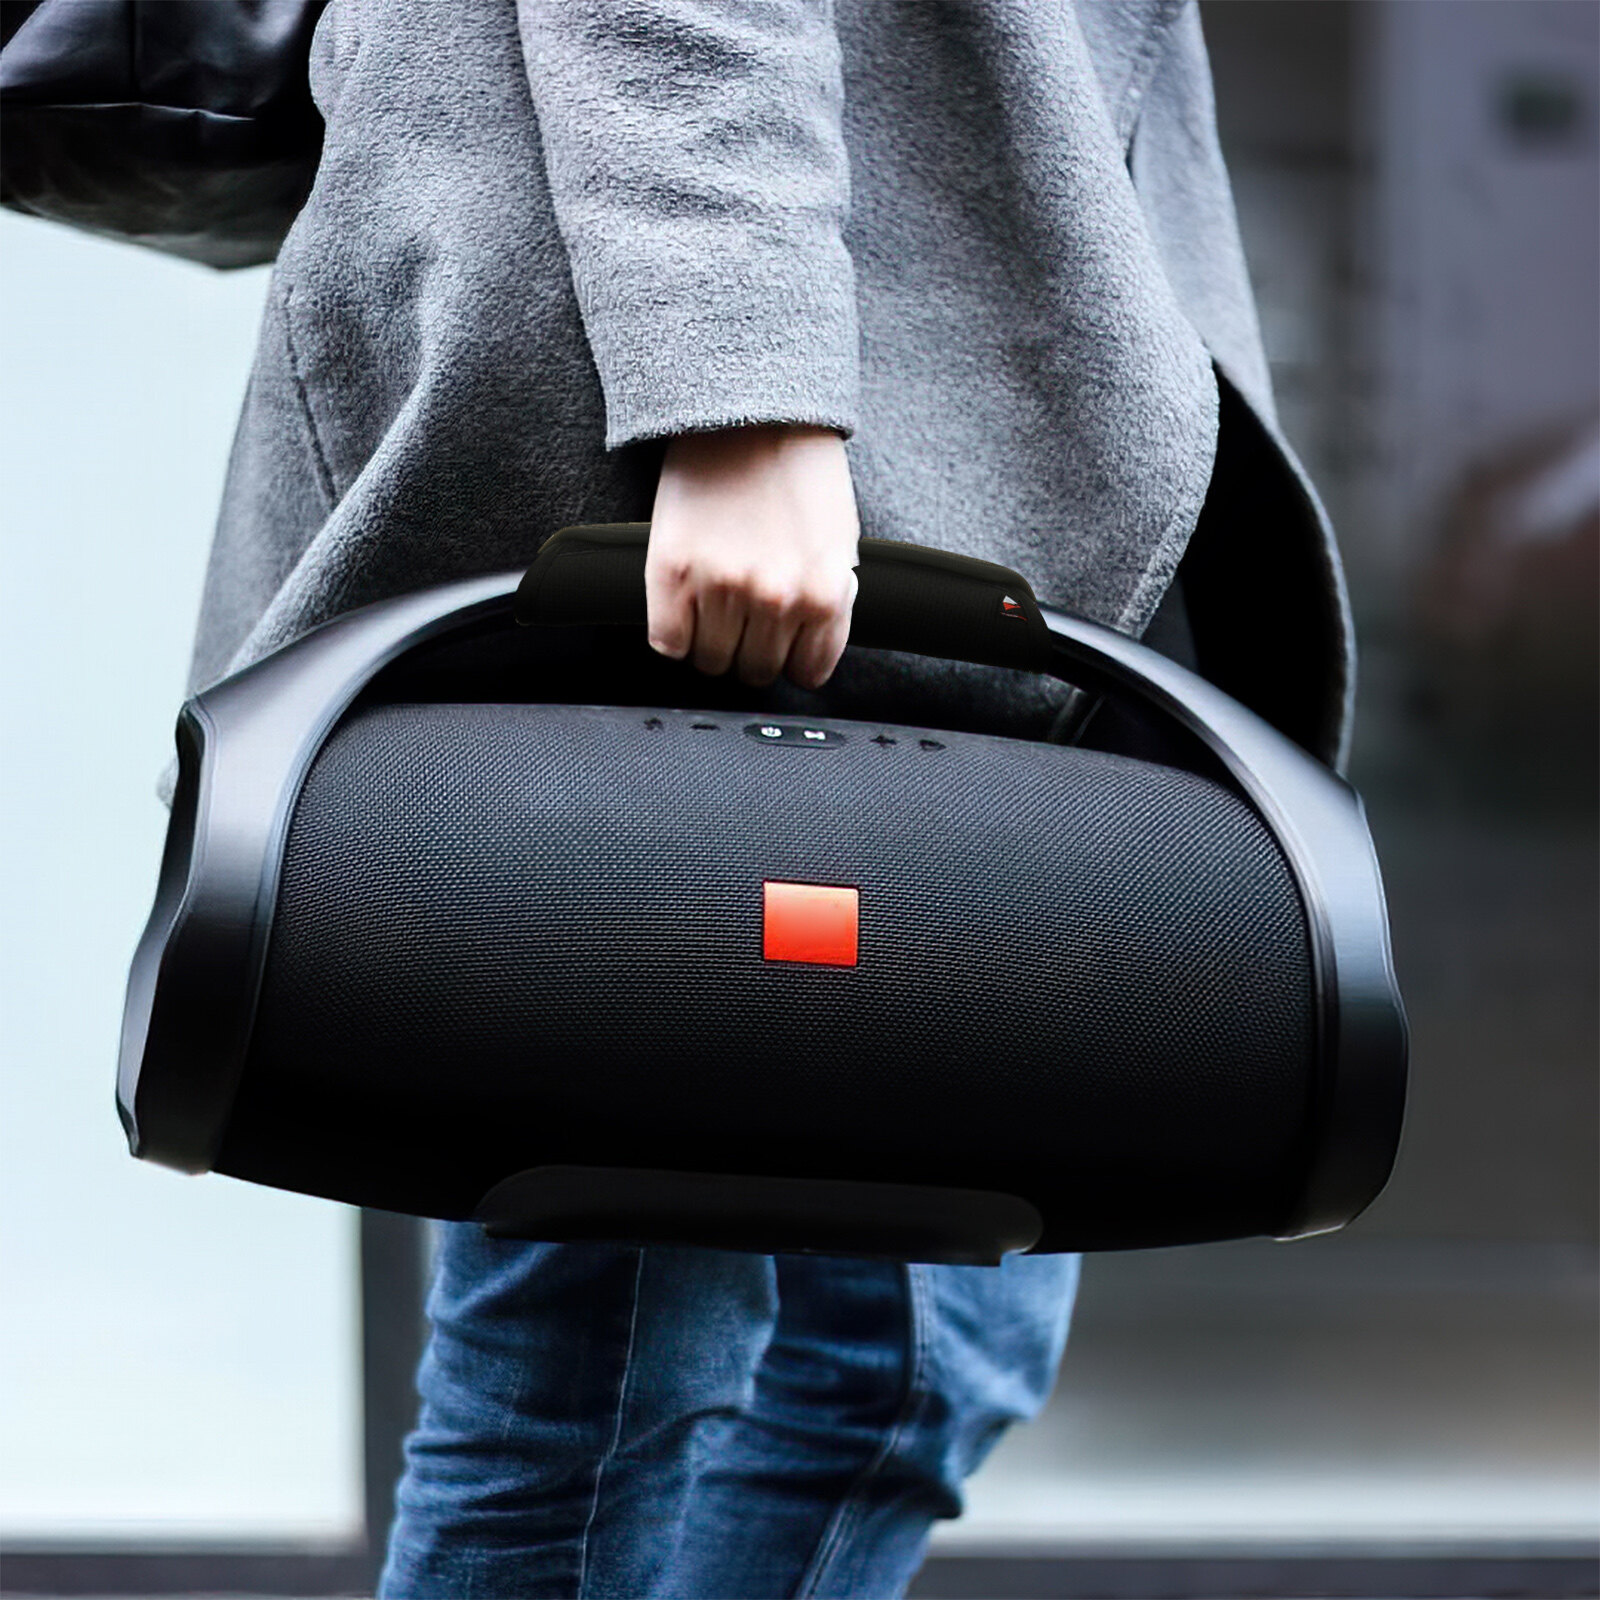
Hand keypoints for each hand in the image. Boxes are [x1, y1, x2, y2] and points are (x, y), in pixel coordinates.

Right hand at [645, 423, 859, 689]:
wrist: (749, 411)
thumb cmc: (798, 470)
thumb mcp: (840, 543)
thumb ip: (829, 601)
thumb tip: (812, 642)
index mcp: (825, 594)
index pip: (806, 672)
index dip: (791, 657)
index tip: (781, 643)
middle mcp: (775, 599)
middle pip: (754, 670)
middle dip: (750, 649)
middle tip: (745, 616)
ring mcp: (720, 587)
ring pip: (710, 661)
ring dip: (711, 641)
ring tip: (714, 604)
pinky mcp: (672, 571)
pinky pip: (667, 642)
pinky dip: (673, 634)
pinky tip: (684, 606)